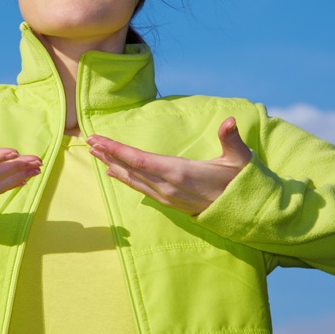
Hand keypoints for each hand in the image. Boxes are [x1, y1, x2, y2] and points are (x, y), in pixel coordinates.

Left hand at [87, 117, 251, 215]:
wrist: (246, 213)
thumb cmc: (241, 181)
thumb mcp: (240, 158)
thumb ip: (231, 138)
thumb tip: (230, 121)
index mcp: (180, 172)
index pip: (139, 159)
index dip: (116, 149)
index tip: (98, 139)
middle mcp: (168, 186)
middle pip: (130, 168)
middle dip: (108, 154)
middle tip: (88, 141)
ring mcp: (167, 196)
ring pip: (133, 179)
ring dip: (113, 165)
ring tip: (95, 153)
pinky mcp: (169, 202)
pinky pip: (140, 188)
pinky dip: (125, 177)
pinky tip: (115, 172)